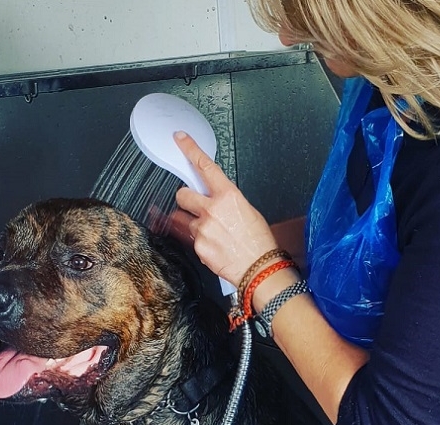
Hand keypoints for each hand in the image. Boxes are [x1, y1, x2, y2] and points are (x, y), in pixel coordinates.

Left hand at [171, 131, 277, 285]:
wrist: (260, 268)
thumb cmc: (259, 241)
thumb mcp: (248, 210)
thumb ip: (226, 200)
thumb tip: (214, 197)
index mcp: (228, 196)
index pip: (204, 166)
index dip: (189, 149)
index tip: (180, 139)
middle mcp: (212, 211)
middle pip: (182, 194)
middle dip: (186, 198)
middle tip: (197, 206)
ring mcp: (201, 230)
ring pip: (180, 217)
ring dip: (189, 220)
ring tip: (208, 230)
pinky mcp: (197, 246)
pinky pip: (187, 237)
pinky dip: (196, 239)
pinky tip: (212, 244)